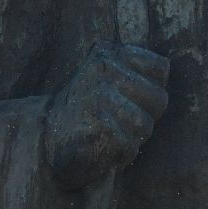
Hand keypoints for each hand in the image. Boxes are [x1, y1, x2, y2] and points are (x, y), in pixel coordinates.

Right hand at [44, 41, 169, 189]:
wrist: (42, 142)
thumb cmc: (84, 112)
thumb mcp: (104, 78)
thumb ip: (133, 71)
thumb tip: (165, 70)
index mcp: (108, 52)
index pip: (160, 68)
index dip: (151, 90)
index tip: (129, 98)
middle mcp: (104, 70)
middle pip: (159, 99)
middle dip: (145, 116)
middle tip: (116, 120)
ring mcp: (100, 98)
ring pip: (145, 125)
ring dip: (131, 138)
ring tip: (106, 134)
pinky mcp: (100, 128)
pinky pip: (130, 147)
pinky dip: (119, 155)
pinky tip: (99, 147)